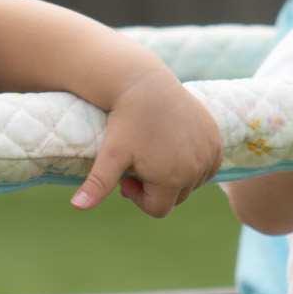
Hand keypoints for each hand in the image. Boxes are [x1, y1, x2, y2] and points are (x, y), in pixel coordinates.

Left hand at [73, 69, 223, 217]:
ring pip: (192, 182)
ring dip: (175, 175)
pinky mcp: (215, 139)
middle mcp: (196, 170)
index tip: (127, 176)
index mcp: (172, 179)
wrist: (145, 84)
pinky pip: (207, 165)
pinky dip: (193, 163)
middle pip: (176, 197)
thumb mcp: (111, 153)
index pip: (158, 210)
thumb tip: (77, 207)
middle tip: (139, 162)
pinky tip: (173, 146)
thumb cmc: (126, 120)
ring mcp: (209, 153)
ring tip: (155, 152)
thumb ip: (98, 184)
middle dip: (157, 186)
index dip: (138, 197)